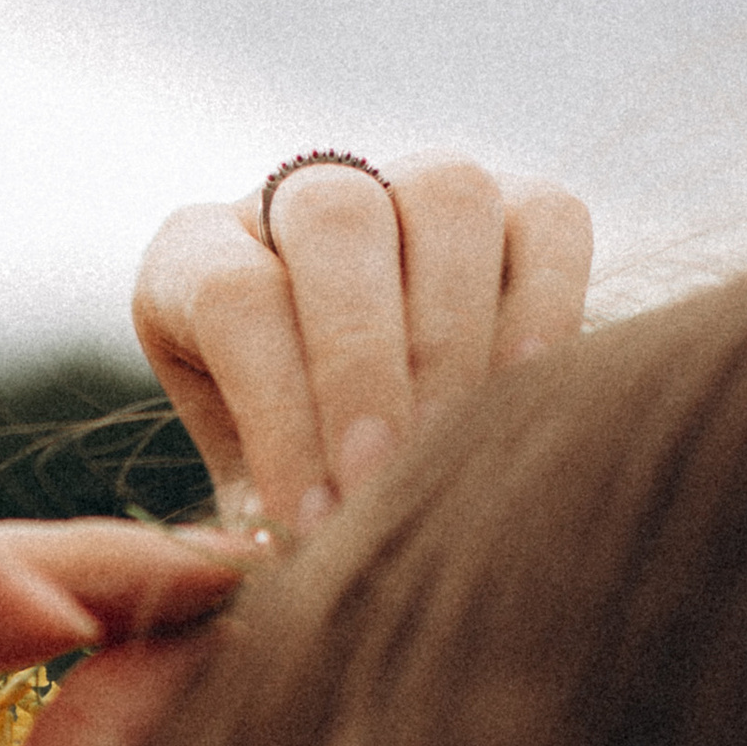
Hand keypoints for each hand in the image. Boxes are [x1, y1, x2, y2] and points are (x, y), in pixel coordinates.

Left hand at [135, 156, 592, 535]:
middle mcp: (302, 195)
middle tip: (378, 483)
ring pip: (447, 197)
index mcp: (197, 255)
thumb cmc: (291, 487)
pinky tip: (528, 395)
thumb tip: (286, 561)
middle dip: (363, 363)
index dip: (277, 412)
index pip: (233, 296)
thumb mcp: (252, 499)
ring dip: (453, 335)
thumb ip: (260, 523)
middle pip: (336, 220)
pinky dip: (546, 303)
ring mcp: (416, 184)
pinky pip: (549, 221)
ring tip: (451, 450)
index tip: (310, 524)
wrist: (375, 459)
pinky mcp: (521, 205)